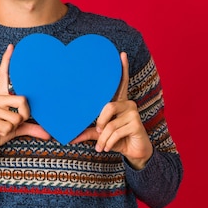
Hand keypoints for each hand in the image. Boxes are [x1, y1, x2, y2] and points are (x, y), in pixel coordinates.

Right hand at [0, 44, 50, 154]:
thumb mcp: (16, 128)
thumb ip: (31, 128)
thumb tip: (48, 134)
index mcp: (2, 96)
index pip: (3, 74)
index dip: (7, 60)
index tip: (12, 46)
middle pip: (23, 100)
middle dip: (25, 115)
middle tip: (16, 121)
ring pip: (16, 117)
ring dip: (13, 127)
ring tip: (3, 127)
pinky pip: (8, 126)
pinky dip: (6, 133)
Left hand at [71, 52, 153, 168]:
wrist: (135, 153)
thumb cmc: (118, 140)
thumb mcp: (101, 135)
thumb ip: (88, 133)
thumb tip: (70, 138)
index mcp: (120, 103)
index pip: (122, 83)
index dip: (122, 69)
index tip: (122, 54)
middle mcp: (128, 104)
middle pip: (107, 107)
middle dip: (100, 123)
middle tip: (98, 133)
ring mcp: (133, 112)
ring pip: (109, 124)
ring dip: (103, 138)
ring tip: (102, 146)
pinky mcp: (137, 123)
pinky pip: (115, 131)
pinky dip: (108, 142)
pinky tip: (108, 147)